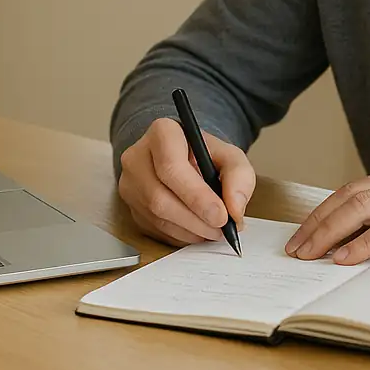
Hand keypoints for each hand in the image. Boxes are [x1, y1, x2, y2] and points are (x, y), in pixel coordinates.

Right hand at [117, 117, 255, 246]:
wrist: (183, 157)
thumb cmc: (204, 154)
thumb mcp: (230, 156)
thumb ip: (239, 177)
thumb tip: (234, 209)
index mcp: (162, 134)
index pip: (172, 167)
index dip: (197, 196)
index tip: (221, 215)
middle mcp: (137, 157)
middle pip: (160, 197)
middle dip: (196, 220)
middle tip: (222, 229)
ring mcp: (130, 184)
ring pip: (157, 217)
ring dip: (190, 231)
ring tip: (214, 230)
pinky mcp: (131, 207)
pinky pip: (154, 229)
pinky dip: (181, 235)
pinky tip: (197, 230)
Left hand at [284, 160, 369, 264]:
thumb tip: (365, 238)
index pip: (353, 189)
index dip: (324, 210)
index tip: (305, 231)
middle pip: (349, 196)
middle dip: (317, 222)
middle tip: (297, 246)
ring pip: (361, 209)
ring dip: (329, 233)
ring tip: (310, 253)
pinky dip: (362, 244)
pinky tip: (345, 257)